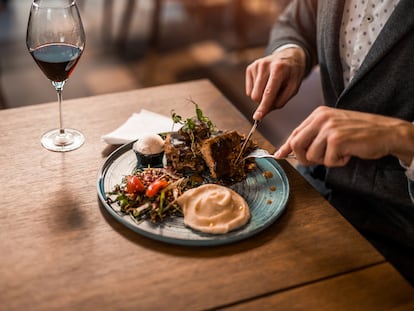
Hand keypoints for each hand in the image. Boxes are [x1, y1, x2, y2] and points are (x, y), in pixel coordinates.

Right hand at [245, 47, 305, 119]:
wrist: (288, 57)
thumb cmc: (292, 74)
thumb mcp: (293, 88)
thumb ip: (280, 101)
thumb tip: (264, 112)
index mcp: (279, 69)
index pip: (268, 92)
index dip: (263, 106)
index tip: (257, 118)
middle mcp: (265, 65)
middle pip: (256, 96)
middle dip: (264, 102)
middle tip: (275, 95)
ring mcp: (256, 65)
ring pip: (251, 94)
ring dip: (261, 95)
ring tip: (271, 86)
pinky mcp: (250, 68)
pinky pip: (249, 90)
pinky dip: (257, 90)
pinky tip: (265, 82)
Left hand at [275, 106, 413, 166]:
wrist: (387, 132)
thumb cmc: (360, 132)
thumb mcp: (333, 129)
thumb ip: (313, 137)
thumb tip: (291, 150)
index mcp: (318, 114)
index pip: (295, 132)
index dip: (286, 146)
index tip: (279, 155)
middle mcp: (321, 118)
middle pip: (296, 144)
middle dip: (304, 158)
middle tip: (319, 160)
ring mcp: (328, 128)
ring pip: (312, 155)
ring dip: (326, 160)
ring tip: (341, 152)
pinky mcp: (336, 139)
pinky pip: (327, 160)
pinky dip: (338, 162)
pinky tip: (348, 153)